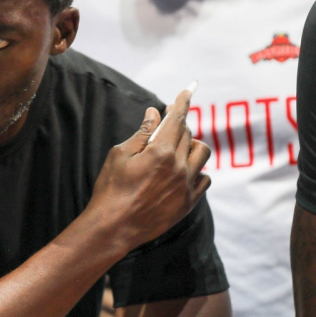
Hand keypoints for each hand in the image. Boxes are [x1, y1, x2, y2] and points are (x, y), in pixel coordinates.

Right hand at [87, 88, 210, 252]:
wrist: (114, 227)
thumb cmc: (111, 189)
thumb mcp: (120, 155)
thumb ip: (142, 133)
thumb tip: (154, 114)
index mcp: (161, 151)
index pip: (177, 118)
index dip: (183, 101)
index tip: (189, 89)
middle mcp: (179, 167)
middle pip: (188, 134)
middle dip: (178, 125)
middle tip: (165, 127)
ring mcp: (186, 186)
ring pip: (202, 154)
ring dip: (191, 146)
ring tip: (175, 151)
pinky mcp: (188, 202)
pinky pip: (204, 179)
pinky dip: (196, 171)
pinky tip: (181, 173)